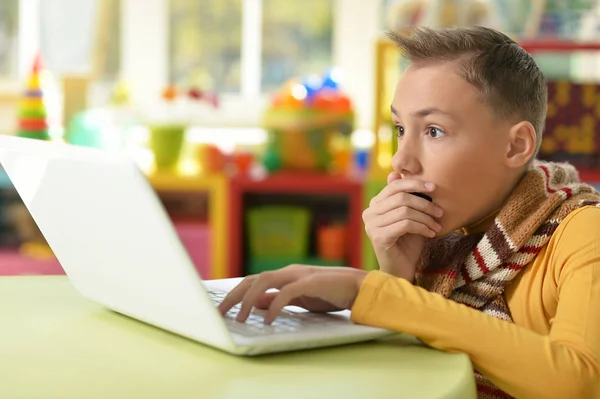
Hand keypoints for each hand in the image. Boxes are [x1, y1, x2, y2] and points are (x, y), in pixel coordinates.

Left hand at [217, 265, 367, 324]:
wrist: (358, 287)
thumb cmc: (330, 294)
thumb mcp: (299, 299)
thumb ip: (277, 300)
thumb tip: (254, 305)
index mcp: (284, 276)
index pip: (252, 282)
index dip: (234, 294)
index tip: (221, 310)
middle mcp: (288, 272)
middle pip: (252, 280)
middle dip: (233, 297)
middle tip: (219, 314)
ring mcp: (299, 275)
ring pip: (264, 281)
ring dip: (248, 300)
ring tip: (240, 319)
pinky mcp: (311, 282)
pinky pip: (286, 293)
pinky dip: (274, 305)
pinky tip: (268, 320)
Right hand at [362, 172, 442, 281]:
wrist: (402, 271)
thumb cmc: (408, 244)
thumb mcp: (410, 217)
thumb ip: (406, 197)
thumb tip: (395, 173)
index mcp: (375, 205)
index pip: (394, 186)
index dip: (414, 184)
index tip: (434, 188)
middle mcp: (369, 213)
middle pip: (400, 197)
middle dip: (424, 203)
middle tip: (440, 212)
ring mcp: (371, 225)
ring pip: (405, 210)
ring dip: (426, 217)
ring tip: (437, 225)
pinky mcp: (378, 237)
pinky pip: (405, 224)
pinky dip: (422, 227)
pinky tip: (431, 233)